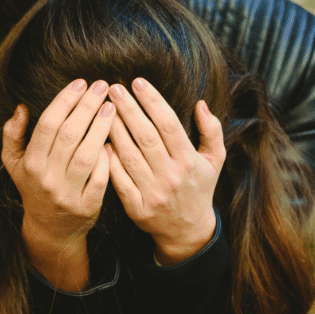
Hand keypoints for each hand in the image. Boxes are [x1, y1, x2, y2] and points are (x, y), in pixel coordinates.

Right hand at [1, 78, 113, 289]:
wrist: (50, 229)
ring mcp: (67, 194)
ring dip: (101, 128)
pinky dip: (107, 158)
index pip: (48, 125)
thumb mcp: (14, 163)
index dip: (65, 101)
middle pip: (69, 135)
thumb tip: (20, 107)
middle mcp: (47, 178)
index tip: (81, 83)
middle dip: (87, 107)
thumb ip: (12, 135)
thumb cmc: (34, 187)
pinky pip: (100, 178)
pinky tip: (116, 139)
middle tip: (102, 86)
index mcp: (30, 163)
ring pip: (86, 154)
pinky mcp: (87, 206)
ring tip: (112, 107)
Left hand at [105, 77, 224, 265]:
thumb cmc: (199, 188)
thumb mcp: (214, 160)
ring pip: (129, 155)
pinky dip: (110, 161)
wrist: (188, 231)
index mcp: (189, 160)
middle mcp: (171, 175)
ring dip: (114, 130)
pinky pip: (119, 180)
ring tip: (101, 109)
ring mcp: (153, 193)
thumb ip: (211, 131)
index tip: (138, 82)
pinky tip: (100, 142)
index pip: (168, 124)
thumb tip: (200, 104)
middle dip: (128, 110)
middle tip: (113, 88)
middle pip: (146, 136)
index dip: (152, 101)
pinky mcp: (137, 207)